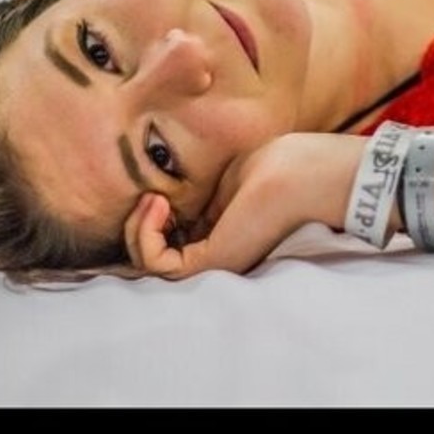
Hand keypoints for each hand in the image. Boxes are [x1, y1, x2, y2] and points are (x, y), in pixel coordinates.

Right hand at [122, 131, 363, 278]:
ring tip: (154, 200)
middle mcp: (214, 257)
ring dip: (137, 230)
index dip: (150, 222)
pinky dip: (145, 234)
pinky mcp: (209, 263)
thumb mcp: (223, 184)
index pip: (169, 244)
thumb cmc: (272, 168)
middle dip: (137, 228)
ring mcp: (211, 264)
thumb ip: (201, 203)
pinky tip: (158, 205)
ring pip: (148, 265)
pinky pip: (156, 264)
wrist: (296, 173)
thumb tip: (169, 207)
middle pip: (152, 259)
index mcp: (220, 238)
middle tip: (152, 197)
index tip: (157, 194)